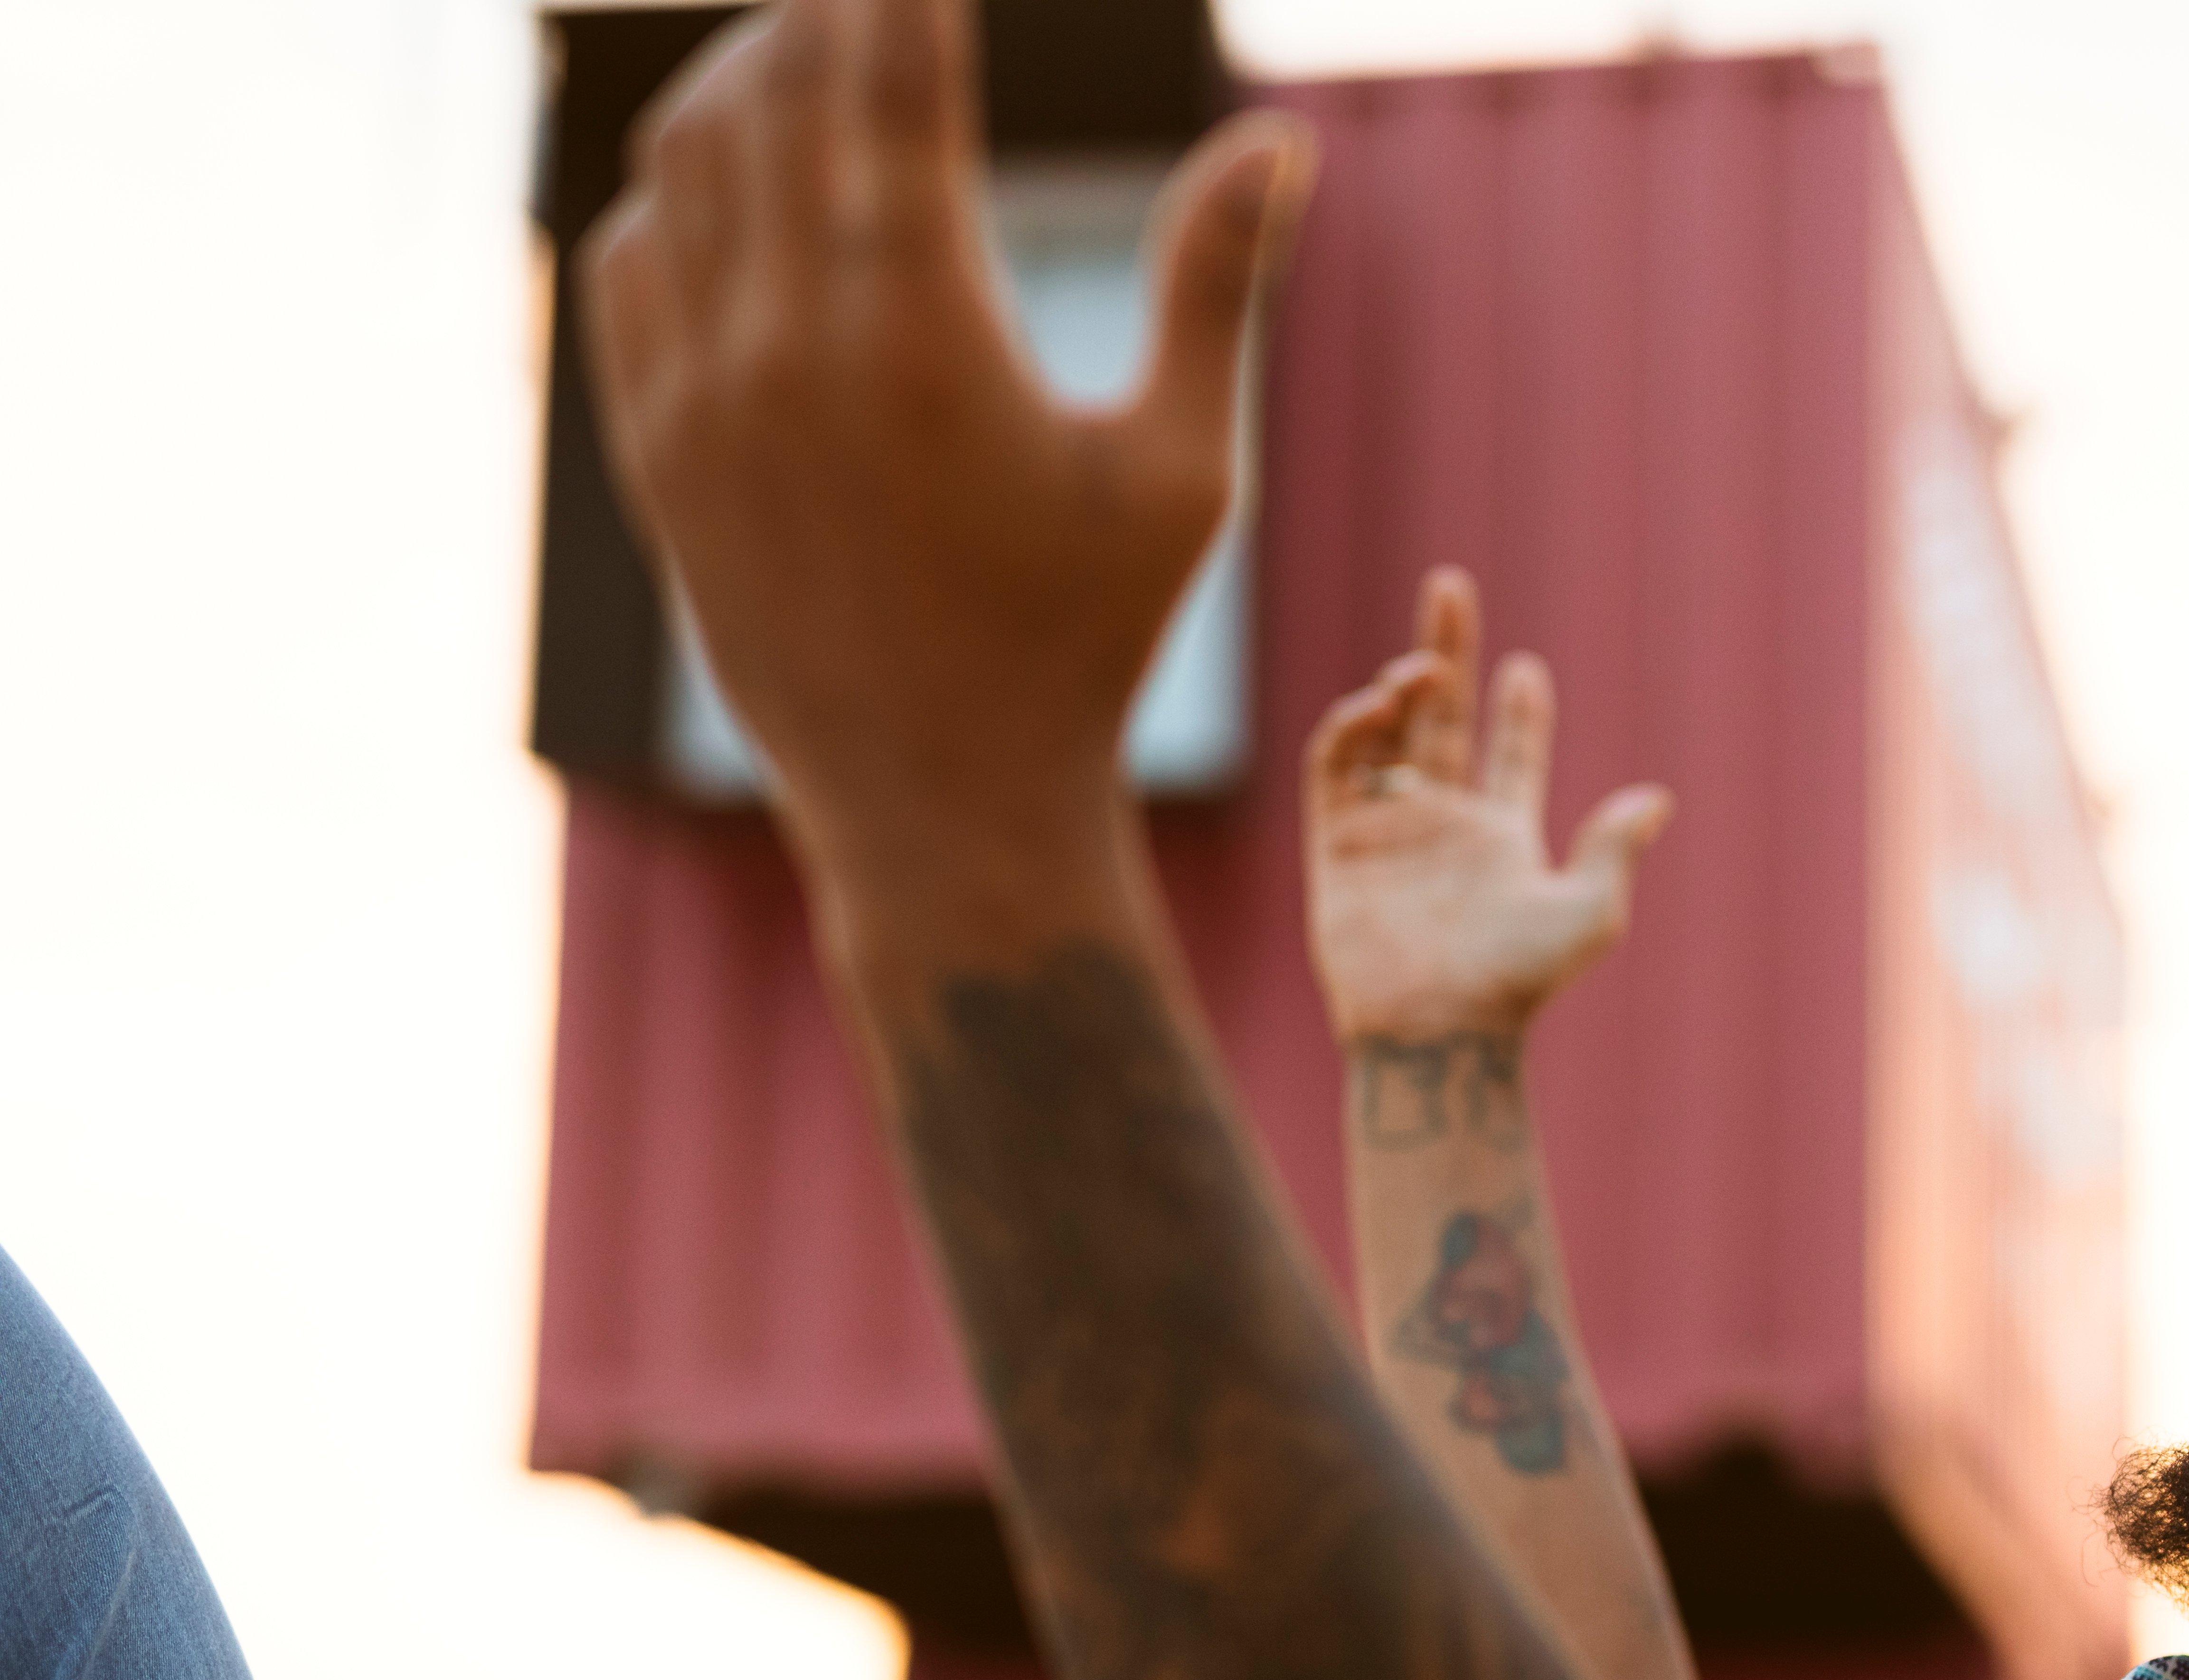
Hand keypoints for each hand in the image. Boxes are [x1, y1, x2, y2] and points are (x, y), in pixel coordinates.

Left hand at [584, 0, 1311, 871]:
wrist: (942, 808)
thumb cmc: (1087, 643)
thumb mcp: (1181, 471)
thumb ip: (1215, 289)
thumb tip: (1281, 140)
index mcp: (923, 328)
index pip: (894, 77)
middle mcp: (787, 341)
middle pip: (774, 88)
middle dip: (830, 14)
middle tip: (880, 0)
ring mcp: (700, 395)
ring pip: (684, 159)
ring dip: (746, 84)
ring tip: (813, 64)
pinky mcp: (655, 450)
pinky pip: (626, 261)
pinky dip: (677, 193)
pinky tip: (739, 189)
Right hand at [1306, 568, 1671, 1040]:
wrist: (1438, 1028)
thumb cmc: (1517, 982)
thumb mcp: (1586, 913)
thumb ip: (1612, 851)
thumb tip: (1657, 799)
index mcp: (1504, 837)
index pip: (1511, 755)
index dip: (1521, 713)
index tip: (1526, 669)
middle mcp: (1445, 824)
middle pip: (1443, 717)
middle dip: (1447, 649)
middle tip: (1449, 583)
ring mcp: (1388, 829)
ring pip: (1389, 731)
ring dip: (1403, 684)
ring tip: (1421, 666)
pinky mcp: (1337, 842)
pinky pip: (1337, 764)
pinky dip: (1353, 724)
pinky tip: (1380, 703)